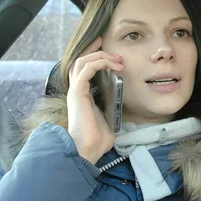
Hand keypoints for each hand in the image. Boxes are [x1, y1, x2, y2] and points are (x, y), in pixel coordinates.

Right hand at [66, 37, 123, 163]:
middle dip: (98, 51)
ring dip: (101, 56)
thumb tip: (124, 97)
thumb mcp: (110, 116)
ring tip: (118, 59)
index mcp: (84, 94)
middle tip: (117, 52)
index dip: (97, 57)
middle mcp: (77, 90)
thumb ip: (113, 104)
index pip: (86, 69)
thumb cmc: (99, 137)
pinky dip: (99, 62)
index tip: (112, 52)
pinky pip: (86, 69)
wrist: (89, 149)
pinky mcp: (77, 92)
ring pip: (83, 61)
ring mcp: (76, 90)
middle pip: (81, 60)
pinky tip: (112, 64)